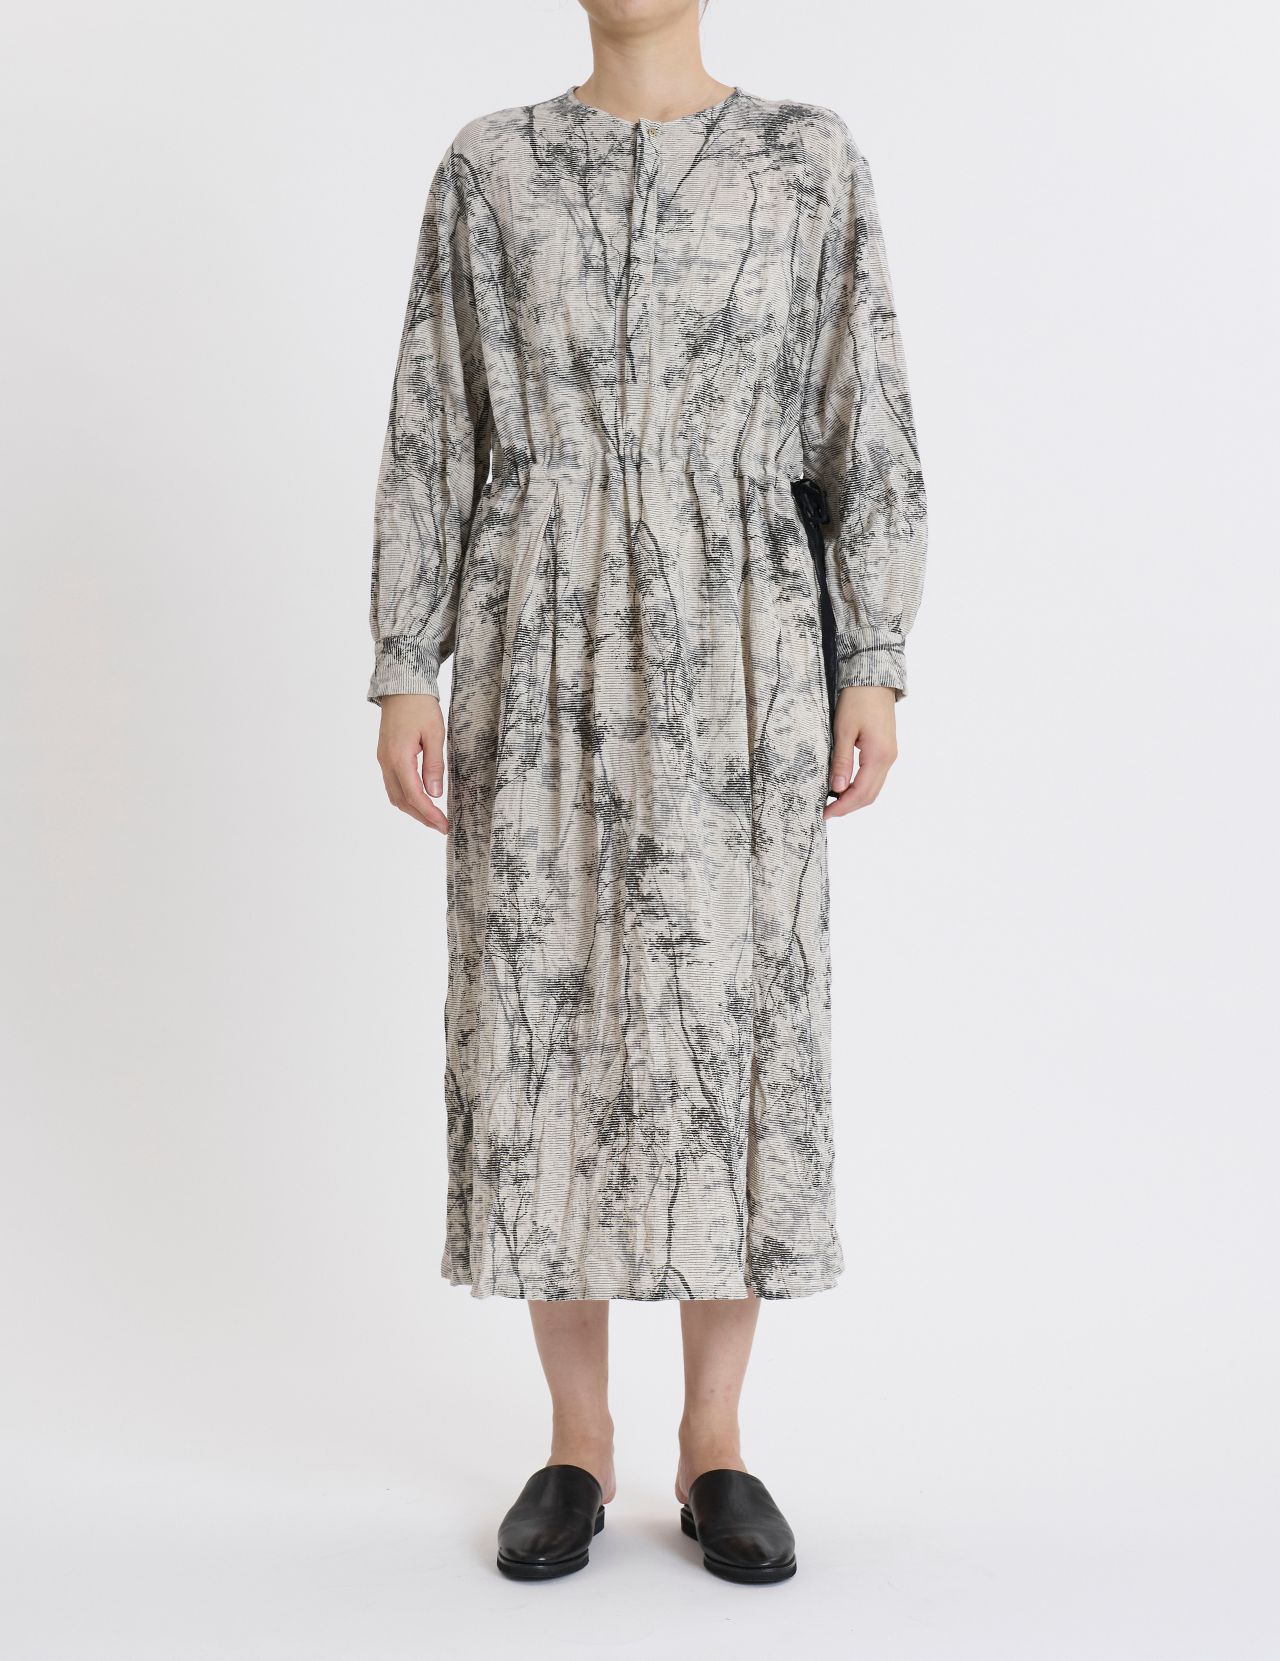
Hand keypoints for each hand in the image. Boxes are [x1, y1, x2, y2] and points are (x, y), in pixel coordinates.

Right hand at [376, 693, 448, 833]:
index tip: (444, 825)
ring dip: (413, 810)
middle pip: (401, 801)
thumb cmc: (420, 706)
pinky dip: (407, 798)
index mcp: (399, 757)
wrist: (402, 687)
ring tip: (434, 818)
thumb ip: (434, 765)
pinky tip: (421, 801)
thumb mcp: (435, 734)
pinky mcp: (386, 757)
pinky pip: (393, 785)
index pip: (414, 795)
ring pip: (395, 795)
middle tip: (442, 826)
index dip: (429, 814)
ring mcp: (384, 760)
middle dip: (422, 817)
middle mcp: (387, 762)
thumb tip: (435, 793)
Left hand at [822, 686, 897, 821]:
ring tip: (832, 802)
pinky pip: (874, 777)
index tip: (825, 814)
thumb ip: (841, 760)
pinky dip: (859, 787)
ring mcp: (889, 755)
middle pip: (870, 795)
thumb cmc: (858, 700)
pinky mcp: (885, 751)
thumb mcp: (844, 730)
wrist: (874, 680)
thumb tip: (837, 788)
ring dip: (854, 798)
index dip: (843, 807)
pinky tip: (843, 786)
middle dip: (848, 807)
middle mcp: (888, 759)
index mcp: (879, 755)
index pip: (861, 792)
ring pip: (873, 788)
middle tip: (826, 812)